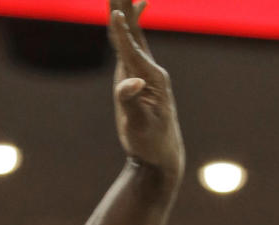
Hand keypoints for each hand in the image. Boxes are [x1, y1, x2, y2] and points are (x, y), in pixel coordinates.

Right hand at [108, 0, 184, 176]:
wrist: (162, 155)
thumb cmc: (150, 143)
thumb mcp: (138, 125)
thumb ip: (132, 101)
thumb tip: (134, 82)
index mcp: (150, 78)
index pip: (131, 49)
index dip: (121, 32)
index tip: (116, 13)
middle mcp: (150, 69)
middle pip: (133, 30)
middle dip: (124, 6)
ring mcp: (146, 71)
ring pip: (134, 32)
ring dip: (127, 7)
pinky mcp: (141, 76)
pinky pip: (134, 43)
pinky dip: (130, 25)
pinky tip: (136, 7)